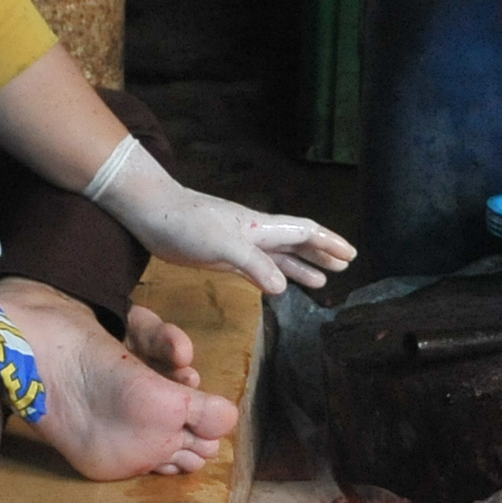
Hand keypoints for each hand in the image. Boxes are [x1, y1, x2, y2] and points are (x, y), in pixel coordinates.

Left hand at [85, 140, 354, 293]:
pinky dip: (273, 276)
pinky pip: (258, 267)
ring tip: (322, 281)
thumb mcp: (223, 246)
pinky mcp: (222, 256)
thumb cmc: (187, 224)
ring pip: (279, 256)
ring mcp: (239, 244)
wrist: (151, 214)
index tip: (350, 254)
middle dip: (321, 254)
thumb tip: (282, 288)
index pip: (304, 232)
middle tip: (344, 267)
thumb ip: (255, 265)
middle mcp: (256, 234)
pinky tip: (278, 286)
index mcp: (261, 228)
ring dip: (301, 267)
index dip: (328, 243)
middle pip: (297, 243)